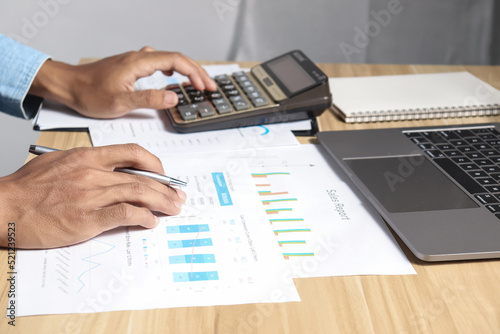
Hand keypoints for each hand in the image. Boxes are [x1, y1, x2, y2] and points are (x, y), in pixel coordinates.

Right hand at [0, 144, 185, 248]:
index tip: (163, 174)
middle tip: (177, 197)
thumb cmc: (26, 188)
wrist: (3, 208)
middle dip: (166, 188)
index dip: (154, 163)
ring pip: (139, 193)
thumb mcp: (58, 162)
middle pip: (142, 177)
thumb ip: (87, 164)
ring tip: (173, 209)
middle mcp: (93, 173)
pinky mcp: (87, 218)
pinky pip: (125, 214)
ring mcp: (91, 195)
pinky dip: (143, 217)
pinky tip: (151, 222)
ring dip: (162, 203)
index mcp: (87, 157)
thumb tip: (111, 170)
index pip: (131, 153)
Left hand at [29, 47, 216, 117]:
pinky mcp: (131, 66)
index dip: (195, 73)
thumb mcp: (121, 102)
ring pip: (168, 59)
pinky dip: (172, 69)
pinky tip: (171, 77)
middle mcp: (139, 57)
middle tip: (209, 86)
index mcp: (139, 63)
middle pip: (176, 58)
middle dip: (196, 72)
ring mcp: (135, 60)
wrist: (69, 85)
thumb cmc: (89, 94)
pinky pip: (158, 62)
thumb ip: (150, 99)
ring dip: (186, 70)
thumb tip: (174, 97)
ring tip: (197, 82)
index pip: (176, 61)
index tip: (205, 86)